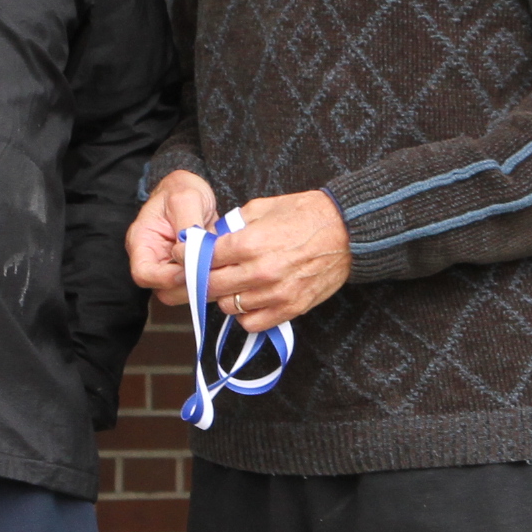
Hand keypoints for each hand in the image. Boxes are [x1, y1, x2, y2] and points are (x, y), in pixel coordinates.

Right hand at [126, 170, 220, 304]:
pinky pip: (197, 285)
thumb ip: (187, 225)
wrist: (191, 189)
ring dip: (203, 286)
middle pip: (163, 290)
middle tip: (213, 272)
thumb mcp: (185, 198)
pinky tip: (226, 268)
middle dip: (189, 286)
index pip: (143, 274)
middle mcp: (153, 259)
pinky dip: (211, 281)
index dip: (166, 278)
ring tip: (223, 269)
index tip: (190, 268)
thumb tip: (191, 252)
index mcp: (142, 241)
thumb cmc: (181, 189)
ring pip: (182, 293)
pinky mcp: (187, 270)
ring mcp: (169, 267)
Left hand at [203, 189, 350, 333]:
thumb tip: (211, 238)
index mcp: (250, 243)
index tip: (184, 254)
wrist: (348, 231)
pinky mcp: (291, 308)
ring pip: (228, 307)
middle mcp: (260, 272)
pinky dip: (245, 314)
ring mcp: (276, 293)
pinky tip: (250, 299)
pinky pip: (252, 323)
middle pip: (210, 286)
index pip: (203, 259)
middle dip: (202, 278)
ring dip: (225, 296)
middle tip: (203, 271)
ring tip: (232, 283)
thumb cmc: (306, 215)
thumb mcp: (263, 207)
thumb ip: (233, 225)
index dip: (189, 255)